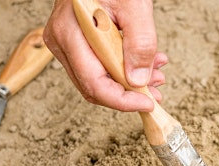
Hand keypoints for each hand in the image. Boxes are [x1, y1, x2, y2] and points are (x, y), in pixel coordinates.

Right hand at [43, 0, 167, 111]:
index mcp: (70, 33)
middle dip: (128, 94)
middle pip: (94, 86)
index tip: (147, 102)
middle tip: (156, 90)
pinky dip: (123, 68)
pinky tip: (144, 62)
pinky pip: (98, 65)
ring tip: (156, 71)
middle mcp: (61, 41)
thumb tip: (139, 81)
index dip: (122, 101)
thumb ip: (140, 43)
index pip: (94, 84)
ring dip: (129, 81)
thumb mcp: (135, 6)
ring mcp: (66, 43)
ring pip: (97, 78)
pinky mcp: (75, 42)